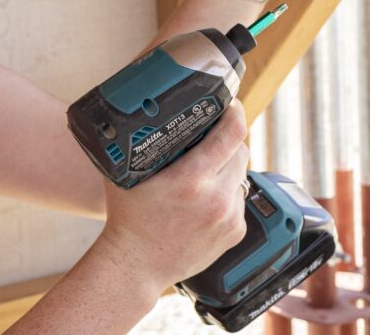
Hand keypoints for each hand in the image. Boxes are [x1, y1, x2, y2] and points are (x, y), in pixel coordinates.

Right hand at [93, 105, 250, 290]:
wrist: (137, 264)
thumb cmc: (129, 216)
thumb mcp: (131, 171)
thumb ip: (148, 142)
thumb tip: (155, 110)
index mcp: (191, 179)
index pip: (231, 134)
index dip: (234, 113)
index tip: (229, 104)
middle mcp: (216, 198)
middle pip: (240, 150)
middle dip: (227, 139)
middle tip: (211, 135)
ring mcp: (229, 217)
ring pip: (241, 174)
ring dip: (227, 167)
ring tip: (204, 171)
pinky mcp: (235, 231)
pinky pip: (238, 198)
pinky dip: (226, 192)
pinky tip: (204, 198)